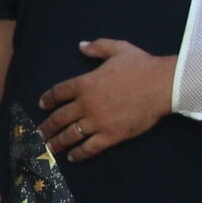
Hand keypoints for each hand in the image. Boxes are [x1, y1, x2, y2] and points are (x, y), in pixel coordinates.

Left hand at [38, 40, 175, 160]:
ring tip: (48, 148)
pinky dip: (79, 153)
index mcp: (85, 83)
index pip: (58, 93)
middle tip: (39, 133)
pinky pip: (89, 148)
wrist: (162, 85)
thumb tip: (81, 45)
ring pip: (71, 135)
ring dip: (57, 142)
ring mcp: (98, 121)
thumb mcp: (117, 48)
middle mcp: (86, 104)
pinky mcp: (111, 135)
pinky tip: (72, 156)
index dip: (47, 99)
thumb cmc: (141, 66)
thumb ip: (97, 47)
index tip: (42, 105)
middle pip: (59, 117)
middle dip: (47, 126)